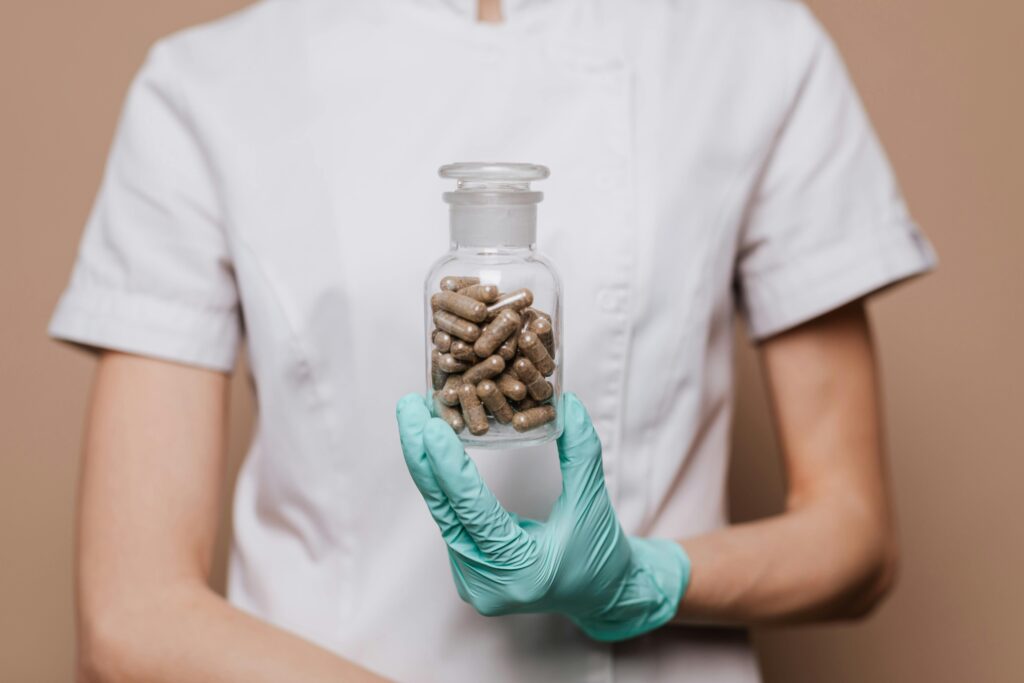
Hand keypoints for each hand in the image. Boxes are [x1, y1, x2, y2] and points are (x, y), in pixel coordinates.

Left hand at [395, 392, 690, 640]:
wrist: (601, 595)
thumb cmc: (601, 553)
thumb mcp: (594, 502)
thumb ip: (581, 453)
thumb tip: (568, 404)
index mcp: (521, 570)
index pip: (474, 511)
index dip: (449, 466)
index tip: (430, 425)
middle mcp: (487, 583)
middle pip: (444, 509)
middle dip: (422, 455)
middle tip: (409, 407)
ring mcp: (472, 582)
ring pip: (442, 513)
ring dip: (428, 465)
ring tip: (418, 418)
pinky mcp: (468, 573)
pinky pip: (449, 520)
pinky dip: (441, 484)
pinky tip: (431, 450)